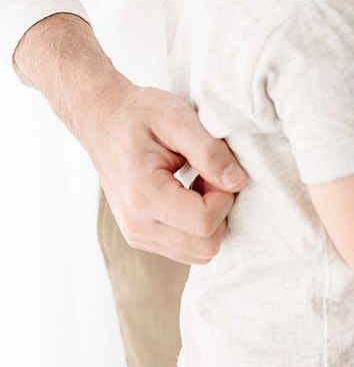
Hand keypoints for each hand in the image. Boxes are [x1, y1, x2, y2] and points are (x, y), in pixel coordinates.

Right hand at [87, 78, 244, 264]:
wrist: (102, 118)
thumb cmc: (139, 113)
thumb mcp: (178, 118)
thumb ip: (210, 151)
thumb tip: (238, 182)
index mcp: (145, 197)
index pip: (206, 222)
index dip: (225, 195)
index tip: (219, 167)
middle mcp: (137, 226)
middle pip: (206, 247)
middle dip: (221, 211)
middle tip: (212, 175)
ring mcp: (137, 235)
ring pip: (198, 253)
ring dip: (210, 219)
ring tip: (200, 181)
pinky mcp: (141, 236)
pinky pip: (184, 248)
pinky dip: (197, 225)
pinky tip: (189, 192)